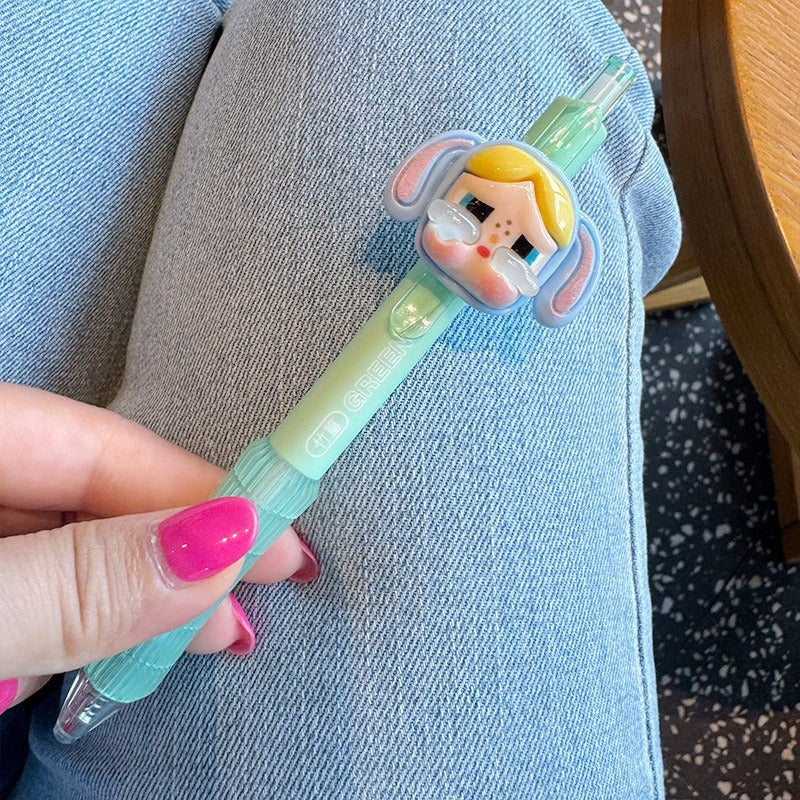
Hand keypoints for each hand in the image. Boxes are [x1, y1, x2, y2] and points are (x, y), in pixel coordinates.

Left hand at [0, 382, 317, 712]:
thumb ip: (78, 581)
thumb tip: (223, 543)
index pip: (103, 445)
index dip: (197, 488)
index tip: (278, 536)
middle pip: (94, 500)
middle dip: (172, 557)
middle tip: (242, 609)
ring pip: (69, 552)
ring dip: (126, 604)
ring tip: (197, 639)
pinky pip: (36, 589)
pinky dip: (73, 624)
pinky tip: (102, 654)